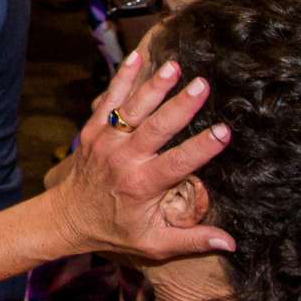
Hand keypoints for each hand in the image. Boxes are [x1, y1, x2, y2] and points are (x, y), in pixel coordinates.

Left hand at [52, 48, 233, 259]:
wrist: (68, 216)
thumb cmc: (117, 230)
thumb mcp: (155, 244)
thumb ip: (193, 240)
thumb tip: (232, 244)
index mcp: (143, 185)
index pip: (178, 162)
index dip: (202, 147)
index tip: (224, 131)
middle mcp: (123, 159)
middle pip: (156, 127)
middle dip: (181, 106)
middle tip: (203, 85)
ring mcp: (105, 140)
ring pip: (132, 108)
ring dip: (154, 86)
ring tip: (175, 66)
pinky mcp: (92, 129)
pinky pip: (108, 99)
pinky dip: (122, 78)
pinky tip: (137, 56)